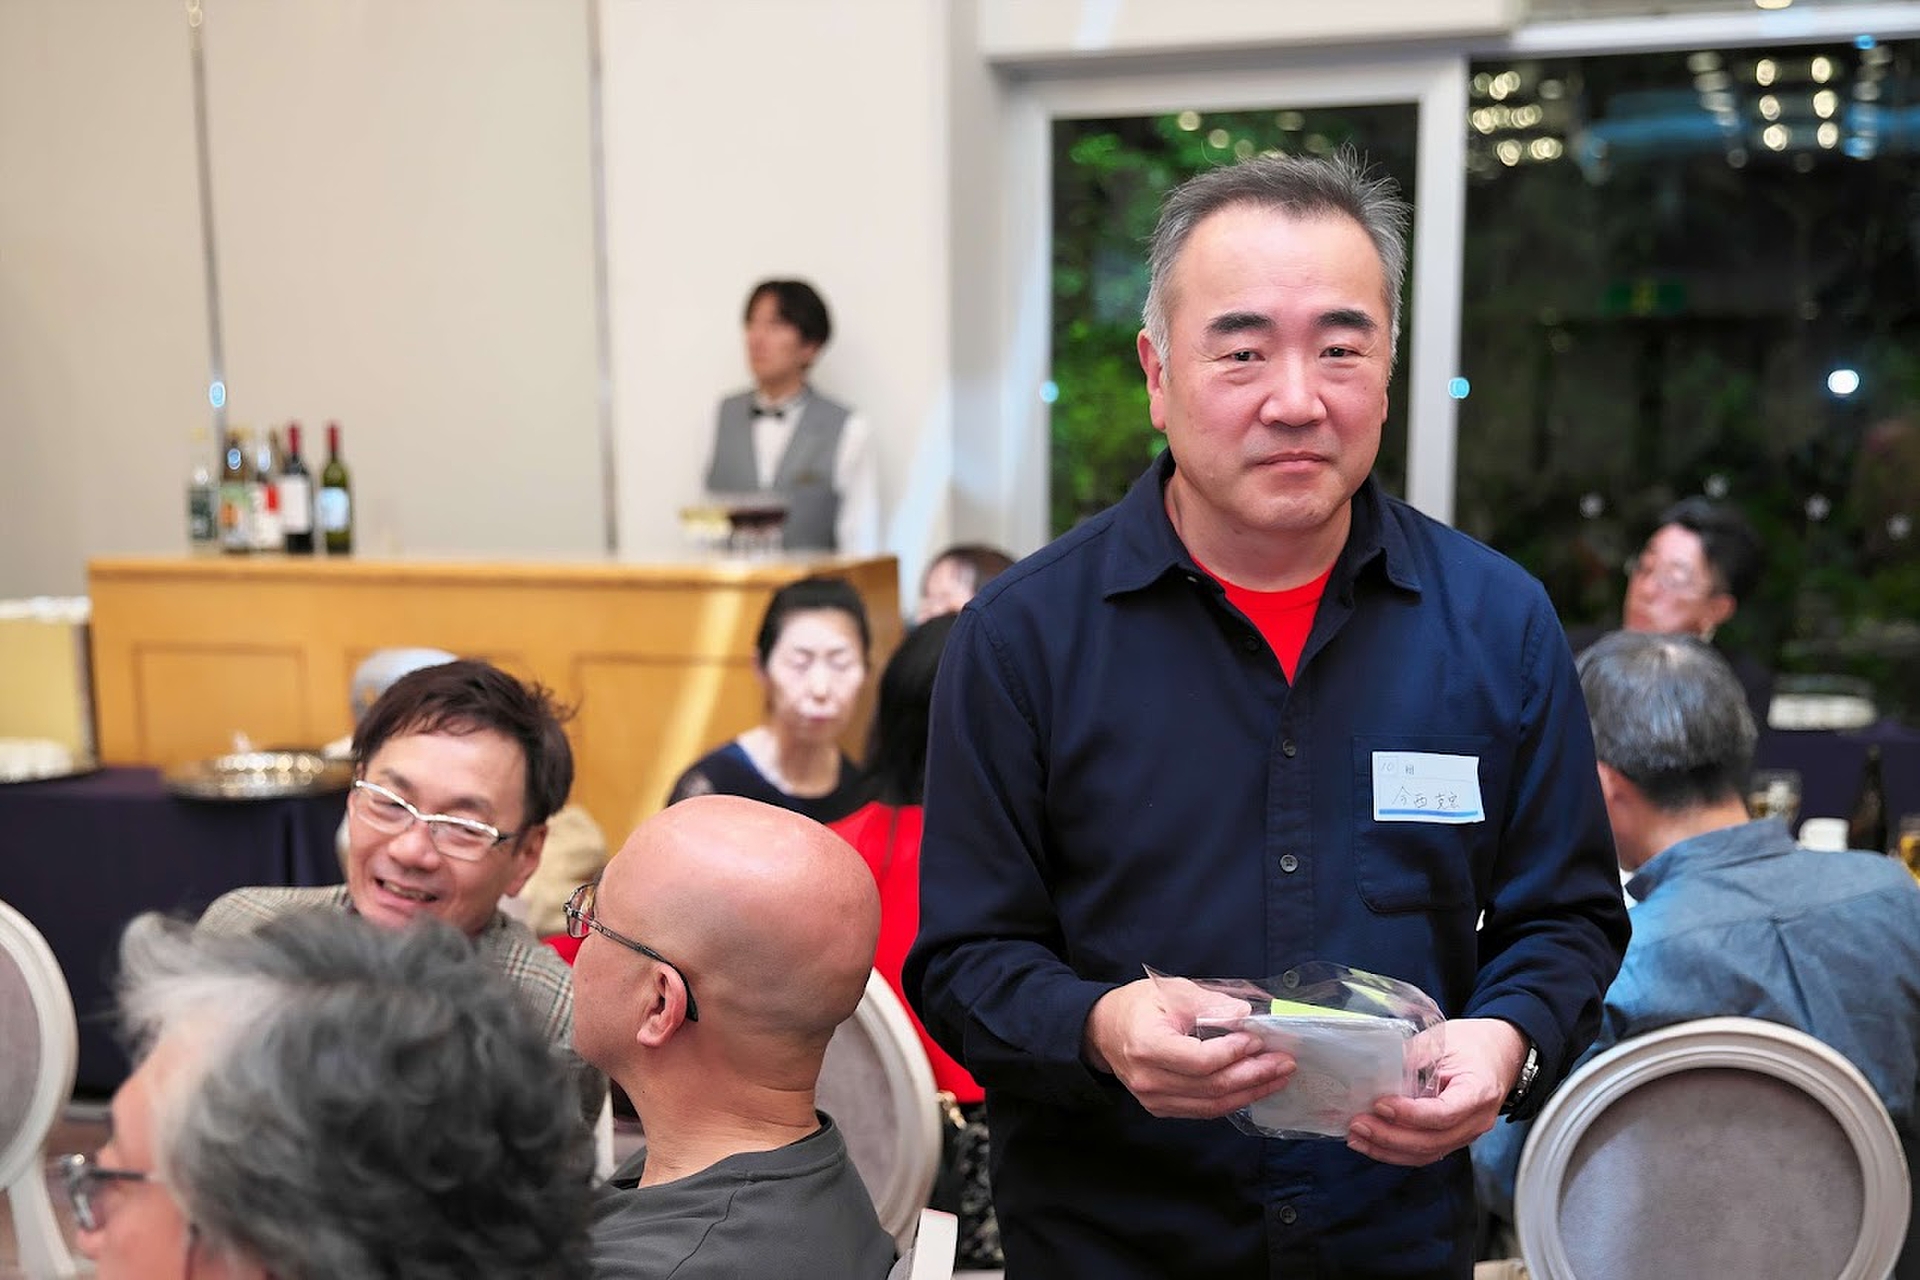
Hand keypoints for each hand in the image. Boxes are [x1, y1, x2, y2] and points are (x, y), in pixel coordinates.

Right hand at [1082, 978, 1294, 1118]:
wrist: (1103, 1029)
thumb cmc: (1138, 1005)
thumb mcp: (1172, 992)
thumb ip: (1211, 1003)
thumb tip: (1248, 1017)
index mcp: (1147, 1046)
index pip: (1200, 1060)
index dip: (1234, 1053)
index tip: (1259, 1041)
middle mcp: (1149, 1079)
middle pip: (1211, 1086)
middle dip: (1254, 1075)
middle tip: (1284, 1062)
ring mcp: (1154, 1099)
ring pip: (1212, 1105)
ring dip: (1251, 1091)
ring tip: (1279, 1077)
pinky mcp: (1162, 1108)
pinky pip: (1204, 1110)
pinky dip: (1233, 1099)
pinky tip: (1254, 1087)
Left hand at [1345, 1017, 1525, 1165]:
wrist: (1500, 1054)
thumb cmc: (1474, 1045)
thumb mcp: (1444, 1039)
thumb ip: (1414, 1054)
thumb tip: (1377, 1066)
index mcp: (1479, 1092)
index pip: (1443, 1114)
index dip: (1410, 1114)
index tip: (1381, 1105)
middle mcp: (1476, 1121)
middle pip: (1432, 1141)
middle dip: (1390, 1137)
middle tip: (1359, 1124)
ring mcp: (1467, 1134)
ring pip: (1427, 1153)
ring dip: (1388, 1150)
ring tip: (1357, 1138)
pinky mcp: (1454, 1138)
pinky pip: (1426, 1152)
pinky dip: (1397, 1151)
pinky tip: (1372, 1143)